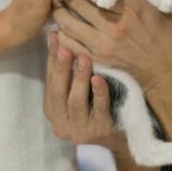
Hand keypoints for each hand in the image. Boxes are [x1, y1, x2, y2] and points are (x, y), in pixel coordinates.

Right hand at [43, 31, 127, 153]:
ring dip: (79, 78)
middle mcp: (61, 122)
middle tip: (65, 46)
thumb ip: (67, 70)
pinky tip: (99, 78)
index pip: (49, 79)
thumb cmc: (96, 106)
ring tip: (83, 58)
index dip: (52, 57)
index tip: (55, 35)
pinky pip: (99, 109)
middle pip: (58, 91)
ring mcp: (79, 130)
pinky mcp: (99, 132)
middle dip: (61, 68)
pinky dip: (98, 93)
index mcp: (52, 109)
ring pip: (76, 101)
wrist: (121, 136)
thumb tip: (57, 34)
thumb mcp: (78, 90)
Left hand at [51, 0, 171, 97]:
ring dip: (58, 10)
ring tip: (55, 2)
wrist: (167, 71)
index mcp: (129, 8)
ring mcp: (103, 44)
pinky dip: (61, 34)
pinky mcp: (98, 59)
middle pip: (77, 2)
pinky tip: (58, 26)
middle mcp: (113, 25)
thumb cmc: (166, 36)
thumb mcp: (157, 8)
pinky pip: (70, 44)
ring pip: (68, 23)